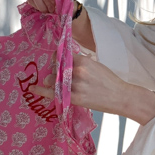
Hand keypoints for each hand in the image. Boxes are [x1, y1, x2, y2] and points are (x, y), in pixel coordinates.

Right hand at [26, 0, 95, 50]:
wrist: (66, 17)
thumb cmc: (70, 13)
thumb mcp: (71, 9)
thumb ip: (66, 5)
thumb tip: (64, 8)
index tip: (55, 6)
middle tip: (52, 10)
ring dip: (40, 2)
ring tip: (48, 10)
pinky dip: (34, 2)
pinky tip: (41, 9)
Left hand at [31, 53, 154, 125]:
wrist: (120, 96)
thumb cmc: (110, 81)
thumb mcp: (95, 66)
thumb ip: (80, 64)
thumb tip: (65, 64)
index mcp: (83, 60)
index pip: (61, 57)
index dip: (55, 59)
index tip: (54, 61)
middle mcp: (77, 71)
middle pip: (55, 69)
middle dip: (54, 73)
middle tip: (58, 77)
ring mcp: (75, 85)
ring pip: (53, 81)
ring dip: (52, 82)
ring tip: (55, 84)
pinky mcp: (74, 98)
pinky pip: (54, 93)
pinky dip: (41, 91)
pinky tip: (33, 89)